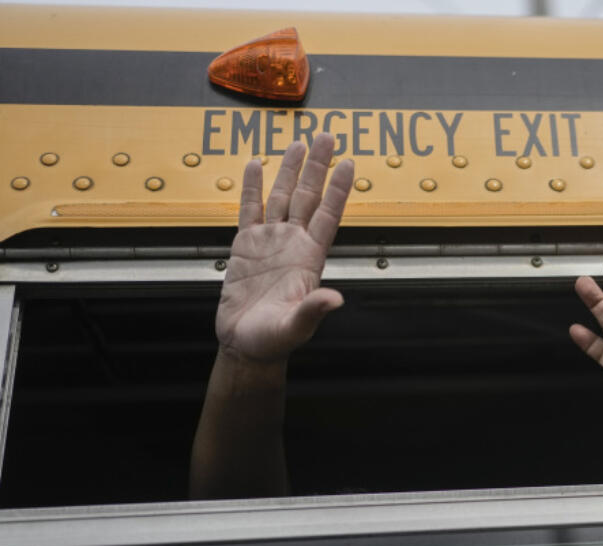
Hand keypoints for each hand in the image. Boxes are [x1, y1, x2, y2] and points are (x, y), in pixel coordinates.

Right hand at [216, 134, 353, 363]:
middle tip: (327, 135)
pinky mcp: (245, 245)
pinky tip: (254, 164)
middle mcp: (293, 244)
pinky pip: (249, 209)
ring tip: (298, 143)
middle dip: (317, 167)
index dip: (338, 189)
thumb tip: (335, 299)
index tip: (349, 163)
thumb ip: (313, 310)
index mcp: (310, 258)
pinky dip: (251, 186)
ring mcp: (270, 241)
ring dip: (290, 170)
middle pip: (308, 197)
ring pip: (282, 197)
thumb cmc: (274, 340)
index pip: (328, 216)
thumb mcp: (296, 326)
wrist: (245, 344)